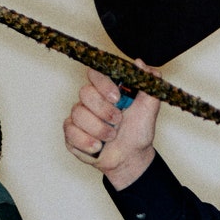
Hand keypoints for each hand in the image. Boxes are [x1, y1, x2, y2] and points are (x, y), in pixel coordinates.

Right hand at [64, 65, 160, 189]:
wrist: (132, 156)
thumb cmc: (138, 130)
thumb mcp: (149, 107)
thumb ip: (148, 83)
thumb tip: (140, 63)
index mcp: (106, 90)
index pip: (95, 74)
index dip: (104, 84)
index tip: (117, 98)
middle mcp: (90, 100)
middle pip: (85, 93)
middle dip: (104, 110)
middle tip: (118, 121)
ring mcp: (79, 117)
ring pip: (78, 114)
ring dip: (99, 129)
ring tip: (111, 137)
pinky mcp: (71, 134)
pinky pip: (70, 132)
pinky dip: (86, 141)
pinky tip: (98, 147)